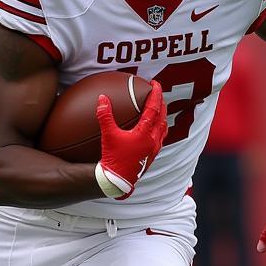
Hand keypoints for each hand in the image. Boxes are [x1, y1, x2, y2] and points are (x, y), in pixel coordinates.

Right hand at [94, 81, 167, 198]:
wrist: (118, 181)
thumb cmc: (113, 159)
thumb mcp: (107, 135)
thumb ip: (105, 115)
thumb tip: (102, 98)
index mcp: (145, 133)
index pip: (154, 108)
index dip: (155, 94)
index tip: (155, 84)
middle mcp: (153, 140)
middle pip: (162, 116)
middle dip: (161, 102)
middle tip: (158, 92)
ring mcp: (154, 149)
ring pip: (163, 128)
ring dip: (163, 115)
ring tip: (160, 108)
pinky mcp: (151, 156)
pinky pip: (160, 138)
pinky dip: (160, 128)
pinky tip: (154, 129)